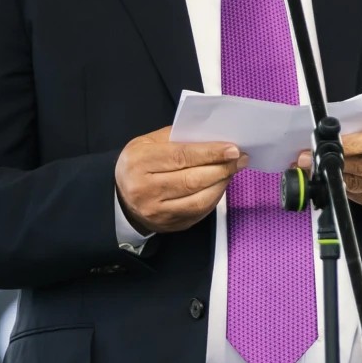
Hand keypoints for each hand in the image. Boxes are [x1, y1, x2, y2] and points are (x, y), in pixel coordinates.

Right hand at [115, 127, 246, 234]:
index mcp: (139, 162)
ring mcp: (158, 212)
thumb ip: (176, 137)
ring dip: (222, 184)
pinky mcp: (170, 225)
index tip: (232, 148)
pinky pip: (200, 212)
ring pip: (199, 199)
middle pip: (193, 180)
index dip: (210, 153)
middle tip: (240, 158)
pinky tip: (220, 184)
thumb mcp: (147, 143)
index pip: (180, 156)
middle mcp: (145, 190)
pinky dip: (215, 197)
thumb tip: (211, 137)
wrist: (122, 198)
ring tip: (232, 170)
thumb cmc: (139, 165)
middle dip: (222, 168)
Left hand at [294, 111, 361, 213]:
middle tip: (308, 158)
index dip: (352, 144)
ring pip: (361, 184)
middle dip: (333, 162)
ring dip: (334, 177)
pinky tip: (333, 179)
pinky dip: (344, 188)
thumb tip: (327, 134)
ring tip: (314, 169)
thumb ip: (361, 126)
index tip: (327, 143)